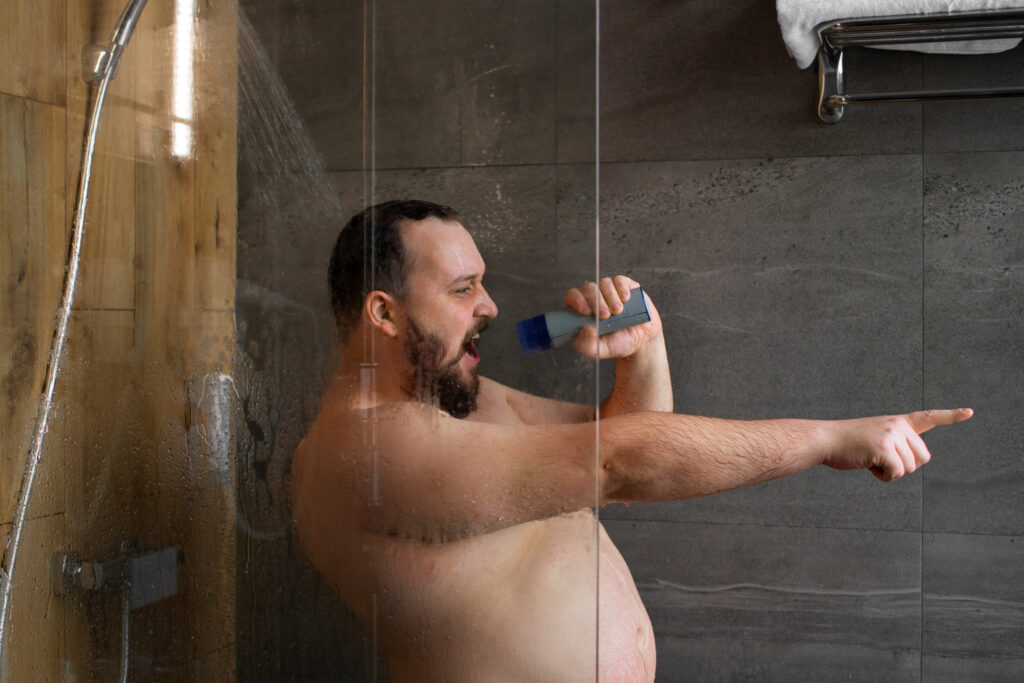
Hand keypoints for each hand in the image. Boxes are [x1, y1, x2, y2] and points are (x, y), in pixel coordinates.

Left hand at [565, 276, 662, 358]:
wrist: (640, 341)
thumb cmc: (616, 343)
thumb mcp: (598, 350)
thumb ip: (588, 344)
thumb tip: (585, 328)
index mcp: (582, 310)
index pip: (573, 296)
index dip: (577, 300)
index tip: (586, 312)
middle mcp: (594, 297)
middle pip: (588, 288)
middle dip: (596, 301)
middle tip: (606, 316)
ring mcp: (609, 291)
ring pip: (604, 283)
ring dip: (610, 297)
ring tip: (618, 312)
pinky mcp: (625, 287)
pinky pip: (619, 280)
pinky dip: (621, 288)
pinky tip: (625, 299)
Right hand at [824, 408, 973, 480]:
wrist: (825, 440)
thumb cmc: (847, 444)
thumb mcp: (876, 438)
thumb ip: (897, 445)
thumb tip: (914, 461)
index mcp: (898, 422)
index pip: (929, 417)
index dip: (951, 416)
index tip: (970, 412)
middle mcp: (898, 425)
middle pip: (923, 458)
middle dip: (905, 465)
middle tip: (880, 458)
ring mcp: (891, 435)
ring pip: (910, 468)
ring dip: (891, 472)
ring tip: (870, 459)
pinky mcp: (884, 448)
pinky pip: (897, 473)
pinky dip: (883, 476)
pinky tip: (868, 465)